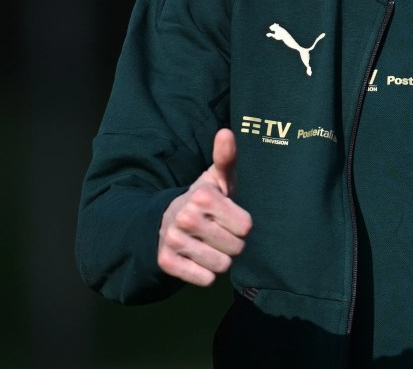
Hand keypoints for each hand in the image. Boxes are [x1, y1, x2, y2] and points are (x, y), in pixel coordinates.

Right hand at [157, 128, 252, 286]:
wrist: (167, 221)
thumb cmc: (205, 199)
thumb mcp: (218, 178)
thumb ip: (226, 158)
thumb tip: (226, 132)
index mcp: (203, 196)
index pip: (246, 226)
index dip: (242, 224)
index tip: (228, 216)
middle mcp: (186, 217)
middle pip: (236, 248)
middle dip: (232, 243)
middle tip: (218, 232)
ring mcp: (174, 240)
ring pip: (222, 266)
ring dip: (220, 259)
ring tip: (209, 244)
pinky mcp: (166, 262)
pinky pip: (205, 280)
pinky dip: (205, 274)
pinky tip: (197, 259)